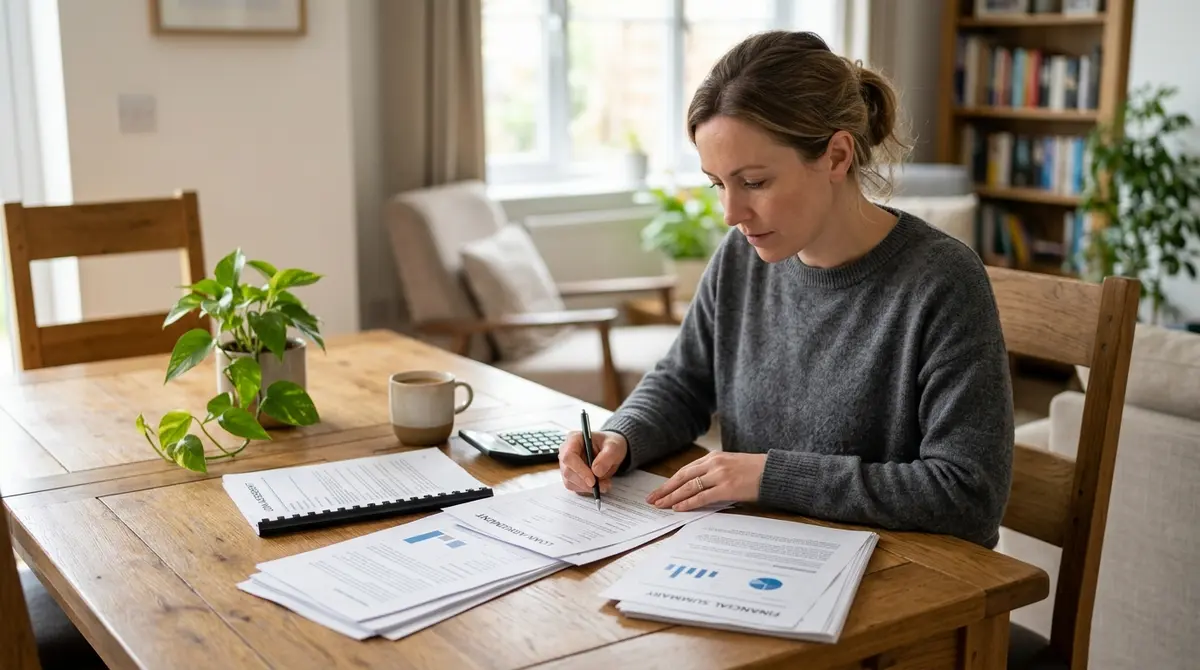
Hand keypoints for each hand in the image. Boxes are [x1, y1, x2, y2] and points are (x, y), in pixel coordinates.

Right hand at [558, 430, 628, 494]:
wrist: (610, 450)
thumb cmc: (610, 444)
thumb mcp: (614, 447)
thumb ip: (607, 457)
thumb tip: (596, 472)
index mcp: (574, 439)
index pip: (569, 456)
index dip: (579, 470)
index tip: (593, 481)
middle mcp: (566, 451)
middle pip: (568, 471)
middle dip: (585, 482)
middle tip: (603, 485)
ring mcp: (567, 464)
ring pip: (570, 482)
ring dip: (587, 487)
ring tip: (605, 484)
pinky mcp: (570, 475)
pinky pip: (574, 487)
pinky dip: (587, 489)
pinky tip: (598, 484)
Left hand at [647, 452, 766, 511]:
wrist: (775, 472)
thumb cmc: (755, 471)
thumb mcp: (731, 466)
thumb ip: (714, 474)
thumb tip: (697, 489)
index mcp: (713, 457)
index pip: (685, 470)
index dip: (670, 482)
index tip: (659, 490)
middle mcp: (714, 464)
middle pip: (682, 477)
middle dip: (665, 489)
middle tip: (651, 499)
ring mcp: (720, 475)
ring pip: (688, 487)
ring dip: (672, 497)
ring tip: (660, 505)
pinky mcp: (727, 488)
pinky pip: (702, 496)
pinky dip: (688, 503)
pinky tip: (678, 508)